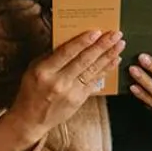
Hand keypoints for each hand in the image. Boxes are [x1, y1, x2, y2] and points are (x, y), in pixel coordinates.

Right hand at [0, 30, 124, 150]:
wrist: (31, 118)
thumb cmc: (31, 90)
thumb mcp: (33, 69)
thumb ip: (51, 55)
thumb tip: (71, 39)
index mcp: (44, 71)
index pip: (66, 53)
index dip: (82, 42)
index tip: (96, 31)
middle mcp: (58, 82)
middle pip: (84, 61)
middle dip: (102, 46)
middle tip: (116, 34)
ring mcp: (71, 92)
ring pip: (93, 71)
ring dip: (108, 56)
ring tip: (120, 44)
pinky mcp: (79, 100)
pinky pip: (95, 82)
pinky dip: (106, 70)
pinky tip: (114, 60)